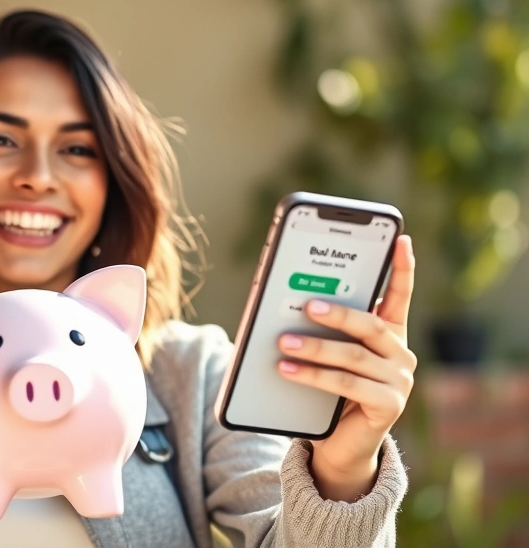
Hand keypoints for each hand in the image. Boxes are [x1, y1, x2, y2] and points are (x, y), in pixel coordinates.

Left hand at [276, 235, 416, 500]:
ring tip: (283, 344)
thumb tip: (284, 302)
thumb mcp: (323, 354)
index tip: (401, 240)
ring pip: (354, 356)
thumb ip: (318, 330)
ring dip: (315, 348)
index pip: (399, 296)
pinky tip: (287, 370)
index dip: (402, 268)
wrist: (336, 444)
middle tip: (307, 306)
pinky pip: (348, 385)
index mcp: (388, 334)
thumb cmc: (326, 391)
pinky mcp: (389, 406)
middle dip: (337, 313)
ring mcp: (399, 381)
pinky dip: (314, 376)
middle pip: (370, 325)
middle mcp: (400, 354)